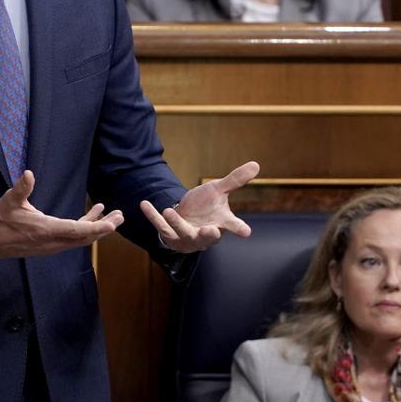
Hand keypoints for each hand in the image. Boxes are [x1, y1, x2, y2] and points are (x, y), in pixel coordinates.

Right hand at [0, 170, 123, 261]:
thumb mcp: (9, 201)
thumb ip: (21, 188)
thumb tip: (28, 174)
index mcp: (46, 230)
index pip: (77, 230)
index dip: (96, 227)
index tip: (113, 224)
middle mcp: (52, 242)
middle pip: (85, 237)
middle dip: (104, 227)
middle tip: (120, 216)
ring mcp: (52, 246)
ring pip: (81, 238)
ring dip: (97, 227)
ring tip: (112, 214)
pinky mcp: (50, 244)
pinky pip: (74, 238)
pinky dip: (85, 227)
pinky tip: (92, 214)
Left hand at [140, 160, 258, 252]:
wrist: (188, 220)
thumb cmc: (207, 207)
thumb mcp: (219, 191)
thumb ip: (235, 180)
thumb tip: (256, 164)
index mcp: (220, 224)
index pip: (232, 226)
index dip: (239, 229)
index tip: (246, 232)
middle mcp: (204, 234)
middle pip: (207, 237)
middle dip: (207, 235)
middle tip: (210, 230)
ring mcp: (186, 236)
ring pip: (182, 233)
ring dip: (175, 223)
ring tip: (168, 210)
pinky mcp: (169, 235)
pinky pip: (160, 226)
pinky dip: (152, 216)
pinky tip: (144, 203)